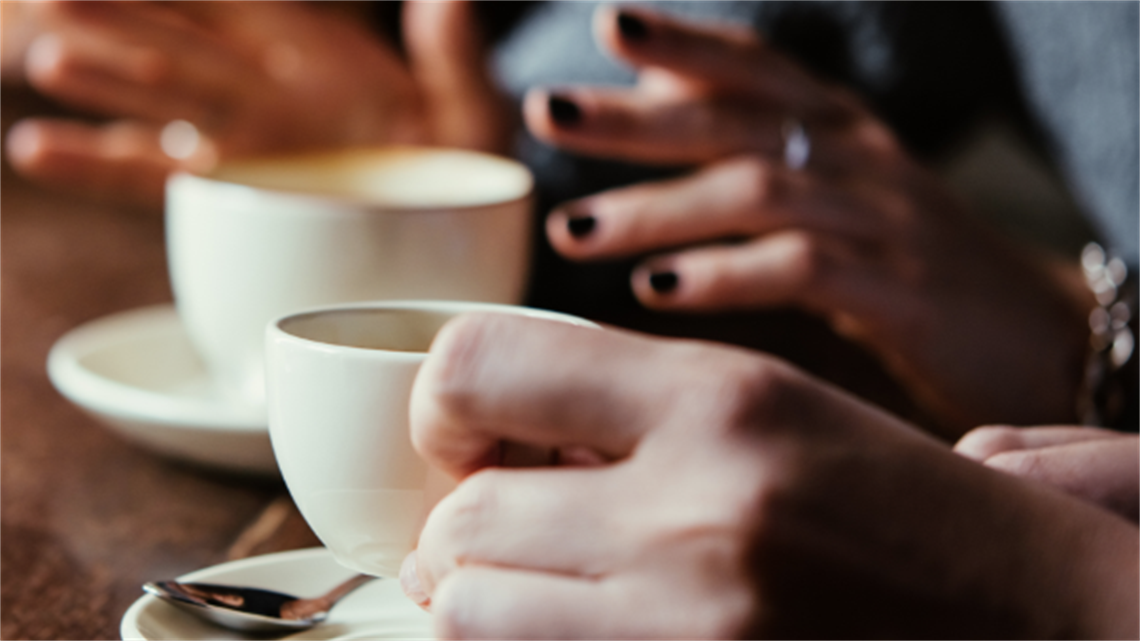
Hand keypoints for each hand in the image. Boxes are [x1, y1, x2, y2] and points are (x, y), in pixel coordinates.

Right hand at [6, 0, 510, 205]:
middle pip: (181, 44)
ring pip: (154, 102)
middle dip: (125, 20)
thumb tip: (449, 0)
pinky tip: (38, 152)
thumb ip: (452, 58)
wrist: (452, 229)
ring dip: (102, 82)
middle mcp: (263, 86)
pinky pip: (151, 174)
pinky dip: (97, 162)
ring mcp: (237, 138)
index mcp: (315, 49)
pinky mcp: (225, 188)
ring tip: (46, 61)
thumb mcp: (468, 110)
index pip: (235, 2)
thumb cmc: (460, 158)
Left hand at [401, 313, 1137, 639]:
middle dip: (464, 523)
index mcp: (718, 396)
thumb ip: (615, 398)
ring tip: (538, 581)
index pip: (475, 363)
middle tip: (504, 520)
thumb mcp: (757, 402)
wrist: (1019, 613)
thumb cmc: (883, 498)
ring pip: (468, 611)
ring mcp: (692, 620)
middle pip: (462, 515)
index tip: (465, 430)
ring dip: (481, 597)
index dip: (444, 402)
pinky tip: (570, 617)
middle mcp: (700, 508)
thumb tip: (474, 427)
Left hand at [525, 6, 1091, 432]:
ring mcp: (880, 219)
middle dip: (635, 118)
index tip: (607, 26)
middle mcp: (855, 156)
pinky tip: (660, 290)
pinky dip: (726, 277)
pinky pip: (803, 271)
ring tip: (573, 232)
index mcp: (837, 126)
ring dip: (657, 210)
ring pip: (756, 193)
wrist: (1033, 334)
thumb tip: (652, 92)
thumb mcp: (835, 184)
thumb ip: (751, 139)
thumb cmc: (907, 259)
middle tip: (550, 113)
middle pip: (734, 121)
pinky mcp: (900, 292)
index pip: (754, 66)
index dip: (683, 41)